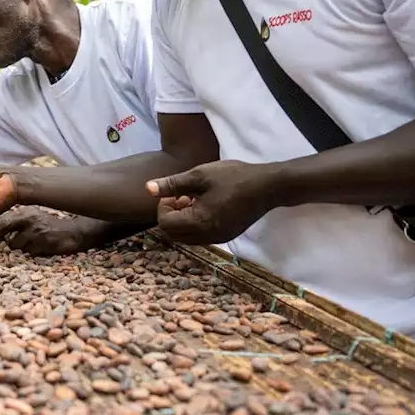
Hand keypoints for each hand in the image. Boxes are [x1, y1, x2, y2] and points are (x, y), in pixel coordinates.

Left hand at [0, 208, 87, 255]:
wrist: (74, 231)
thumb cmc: (50, 225)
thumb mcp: (34, 217)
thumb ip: (17, 222)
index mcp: (26, 213)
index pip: (4, 221)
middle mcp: (30, 220)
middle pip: (7, 231)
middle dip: (0, 240)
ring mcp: (37, 232)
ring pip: (17, 246)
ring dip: (19, 249)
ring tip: (29, 246)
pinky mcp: (45, 244)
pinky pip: (30, 253)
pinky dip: (31, 253)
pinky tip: (39, 249)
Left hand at [147, 159, 279, 244]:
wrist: (268, 187)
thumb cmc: (234, 177)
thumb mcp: (199, 175)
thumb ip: (172, 184)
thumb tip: (147, 189)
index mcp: (199, 222)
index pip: (165, 223)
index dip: (163, 207)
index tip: (174, 191)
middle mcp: (207, 236)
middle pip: (173, 234)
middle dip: (170, 215)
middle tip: (181, 196)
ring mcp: (218, 239)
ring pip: (186, 238)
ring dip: (182, 221)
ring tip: (194, 199)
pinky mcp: (226, 237)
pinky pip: (200, 237)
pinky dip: (195, 225)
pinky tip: (206, 206)